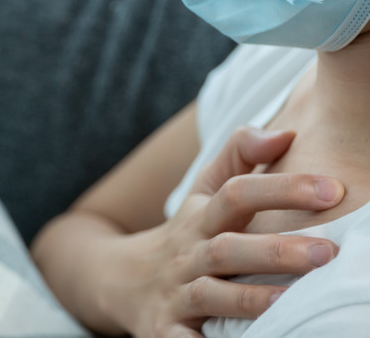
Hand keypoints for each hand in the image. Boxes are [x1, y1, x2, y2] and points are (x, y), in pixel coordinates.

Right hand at [122, 128, 342, 336]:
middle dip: (275, 250)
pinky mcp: (165, 332)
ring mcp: (176, 295)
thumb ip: (239, 156)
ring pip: (212, 295)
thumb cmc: (183, 235)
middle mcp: (187, 256)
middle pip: (227, 248)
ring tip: (295, 299)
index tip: (332, 190)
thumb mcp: (200, 192)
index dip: (281, 188)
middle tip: (327, 251)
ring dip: (251, 298)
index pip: (236, 195)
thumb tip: (285, 134)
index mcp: (200, 219)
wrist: (119, 280)